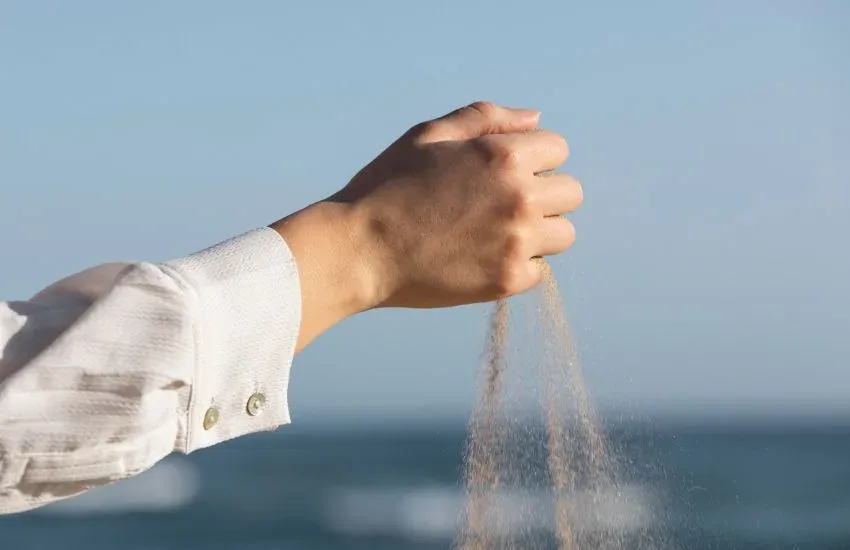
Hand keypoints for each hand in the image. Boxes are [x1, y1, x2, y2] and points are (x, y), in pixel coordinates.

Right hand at [272, 102, 582, 348]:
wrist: (359, 250)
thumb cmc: (388, 187)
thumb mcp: (429, 135)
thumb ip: (486, 119)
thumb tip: (535, 119)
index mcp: (505, 156)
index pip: (558, 150)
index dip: (531, 158)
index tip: (500, 174)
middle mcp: (520, 198)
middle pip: (570, 193)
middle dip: (542, 194)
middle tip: (498, 205)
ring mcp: (517, 243)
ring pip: (563, 234)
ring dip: (538, 232)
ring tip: (493, 233)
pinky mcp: (507, 281)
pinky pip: (540, 271)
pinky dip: (518, 265)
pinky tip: (482, 258)